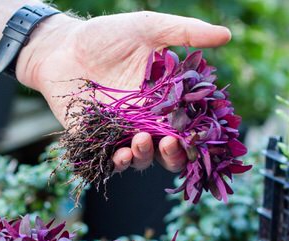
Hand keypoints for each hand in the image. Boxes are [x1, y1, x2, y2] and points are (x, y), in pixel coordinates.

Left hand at [18, 11, 230, 172]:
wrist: (61, 46)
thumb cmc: (106, 36)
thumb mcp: (148, 28)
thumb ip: (185, 33)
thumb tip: (227, 35)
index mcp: (165, 99)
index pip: (189, 125)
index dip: (198, 134)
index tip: (201, 134)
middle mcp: (146, 121)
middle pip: (169, 151)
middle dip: (174, 155)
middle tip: (169, 143)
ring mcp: (121, 133)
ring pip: (142, 158)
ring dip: (145, 156)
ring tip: (140, 141)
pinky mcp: (95, 141)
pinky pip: (109, 162)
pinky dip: (117, 163)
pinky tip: (120, 156)